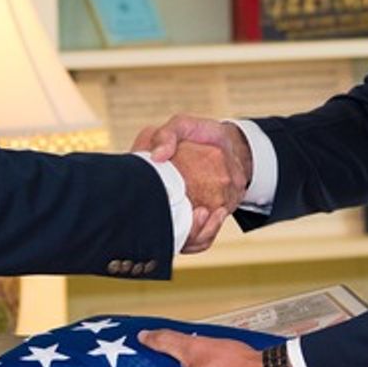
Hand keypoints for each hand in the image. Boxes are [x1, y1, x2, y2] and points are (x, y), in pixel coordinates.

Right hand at [136, 115, 251, 252]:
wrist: (231, 148)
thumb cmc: (201, 134)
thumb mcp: (183, 125)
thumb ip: (167, 134)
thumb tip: (157, 157)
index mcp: (148, 177)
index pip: (136, 200)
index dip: (149, 207)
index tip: (173, 198)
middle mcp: (159, 200)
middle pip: (157, 227)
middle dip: (177, 229)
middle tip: (198, 210)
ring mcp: (176, 214)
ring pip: (178, 238)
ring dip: (195, 232)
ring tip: (209, 212)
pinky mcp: (194, 223)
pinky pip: (196, 241)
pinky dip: (207, 232)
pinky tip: (217, 215)